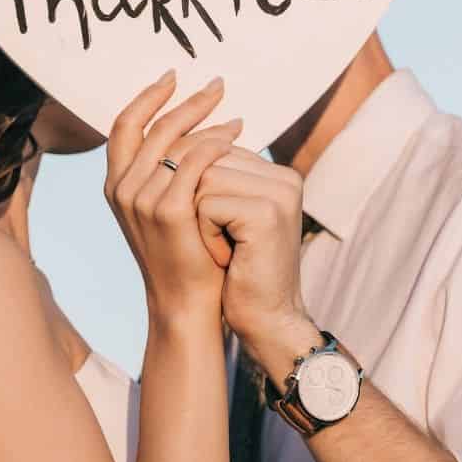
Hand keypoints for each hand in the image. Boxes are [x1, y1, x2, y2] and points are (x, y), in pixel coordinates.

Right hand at [105, 71, 241, 326]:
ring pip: (175, 142)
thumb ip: (167, 174)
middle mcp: (121, 190)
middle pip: (152, 126)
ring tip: (236, 118)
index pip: (125, 125)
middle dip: (186, 100)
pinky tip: (235, 140)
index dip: (148, 96)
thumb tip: (193, 132)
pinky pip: (194, 164)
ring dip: (207, 122)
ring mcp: (141, 201)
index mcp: (116, 185)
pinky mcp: (168, 213)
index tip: (174, 76)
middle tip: (217, 85)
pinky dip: (214, 145)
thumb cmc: (185, 255)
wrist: (187, 304)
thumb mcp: (166, 209)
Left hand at [195, 148, 319, 371]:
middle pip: (206, 160)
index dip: (198, 191)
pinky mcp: (266, 213)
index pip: (214, 149)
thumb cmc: (238, 271)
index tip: (223, 231)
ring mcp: (278, 193)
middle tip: (223, 243)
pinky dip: (205, 235)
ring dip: (199, 219)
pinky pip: (206, 204)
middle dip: (197, 203)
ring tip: (226, 248)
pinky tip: (228, 258)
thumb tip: (177, 142)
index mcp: (278, 174)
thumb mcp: (227, 216)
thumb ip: (218, 178)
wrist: (266, 320)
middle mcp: (284, 177)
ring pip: (201, 179)